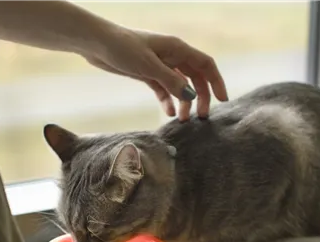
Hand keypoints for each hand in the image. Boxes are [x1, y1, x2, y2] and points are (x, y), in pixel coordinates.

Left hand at [83, 27, 227, 121]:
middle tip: (200, 117)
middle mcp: (172, 56)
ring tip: (181, 120)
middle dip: (200, 97)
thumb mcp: (149, 66)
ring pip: (179, 85)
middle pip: (195, 78)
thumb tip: (191, 96)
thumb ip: (171, 81)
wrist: (97, 44)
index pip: (205, 65)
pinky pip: (163, 89)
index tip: (222, 101)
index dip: (216, 82)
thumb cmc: (123, 48)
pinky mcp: (147, 73)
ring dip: (182, 102)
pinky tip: (166, 113)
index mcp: (177, 48)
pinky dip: (167, 100)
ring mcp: (159, 65)